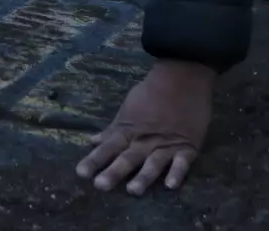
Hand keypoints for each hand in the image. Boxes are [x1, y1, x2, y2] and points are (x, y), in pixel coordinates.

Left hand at [77, 60, 213, 194]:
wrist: (182, 77)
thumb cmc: (152, 92)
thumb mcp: (128, 109)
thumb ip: (113, 129)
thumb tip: (92, 141)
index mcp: (129, 130)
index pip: (108, 147)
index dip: (94, 160)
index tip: (81, 174)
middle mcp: (145, 140)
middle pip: (128, 157)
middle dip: (114, 171)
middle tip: (101, 185)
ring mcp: (166, 144)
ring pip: (153, 163)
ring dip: (144, 176)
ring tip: (133, 190)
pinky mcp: (187, 146)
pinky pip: (182, 162)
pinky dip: (177, 172)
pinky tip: (171, 185)